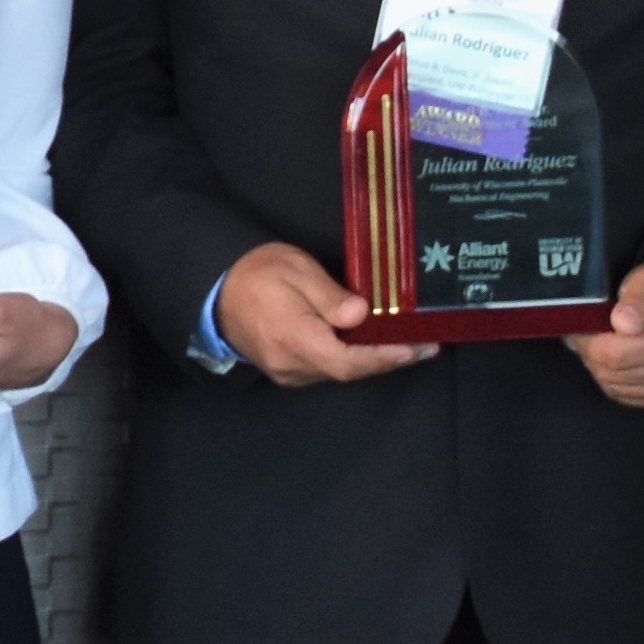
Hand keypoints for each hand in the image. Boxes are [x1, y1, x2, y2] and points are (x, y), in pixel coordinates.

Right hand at [210, 240, 430, 384]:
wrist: (218, 290)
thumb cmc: (257, 273)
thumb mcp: (296, 271)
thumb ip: (330, 296)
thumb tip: (361, 314)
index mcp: (293, 338)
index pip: (347, 361)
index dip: (384, 358)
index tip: (417, 348)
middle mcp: (290, 364)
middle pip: (347, 371)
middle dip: (388, 359)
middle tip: (426, 345)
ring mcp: (287, 372)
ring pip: (338, 372)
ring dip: (372, 361)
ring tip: (406, 344)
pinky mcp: (286, 370)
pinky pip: (325, 369)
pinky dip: (352, 360)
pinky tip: (370, 346)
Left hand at [569, 257, 643, 409]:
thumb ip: (638, 298)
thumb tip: (621, 322)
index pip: (614, 353)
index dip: (587, 341)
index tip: (581, 327)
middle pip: (612, 372)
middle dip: (590, 354)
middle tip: (586, 334)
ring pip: (615, 387)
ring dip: (599, 367)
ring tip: (600, 344)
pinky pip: (626, 396)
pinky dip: (612, 380)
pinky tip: (614, 360)